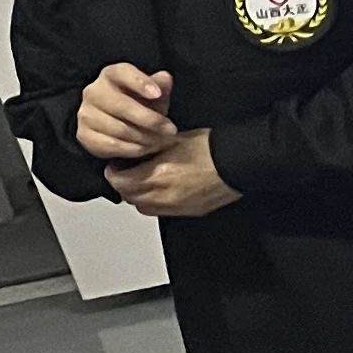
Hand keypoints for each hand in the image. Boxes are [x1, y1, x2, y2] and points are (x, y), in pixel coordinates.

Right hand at [74, 62, 178, 162]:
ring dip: (144, 137)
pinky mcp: (84, 134)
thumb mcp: (153, 93)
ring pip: (119, 128)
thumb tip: (165, 77)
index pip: (122, 73)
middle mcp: (93, 92)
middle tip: (170, 130)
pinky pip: (111, 144)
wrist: (115, 123)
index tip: (158, 94)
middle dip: (150, 120)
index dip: (139, 82)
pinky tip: (145, 148)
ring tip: (160, 141)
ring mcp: (86, 114)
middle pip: (121, 105)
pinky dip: (132, 149)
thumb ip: (160, 86)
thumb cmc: (138, 103)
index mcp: (110, 75)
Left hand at [106, 128, 240, 219]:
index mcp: (157, 175)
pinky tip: (162, 190)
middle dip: (123, 185)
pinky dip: (156, 203)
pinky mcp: (189, 212)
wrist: (239, 163)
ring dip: (138, 196)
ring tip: (143, 181)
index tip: (115, 165)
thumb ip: (148, 149)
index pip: (119, 182)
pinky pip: (162, 212)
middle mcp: (164, 195)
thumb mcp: (171, 140)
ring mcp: (176, 207)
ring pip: (143, 207)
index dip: (113, 173)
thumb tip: (133, 152)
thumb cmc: (211, 148)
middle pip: (129, 197)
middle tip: (126, 172)